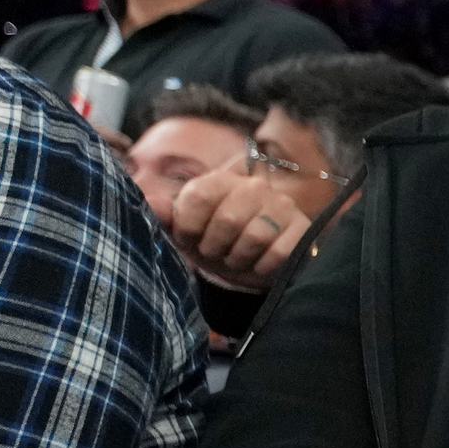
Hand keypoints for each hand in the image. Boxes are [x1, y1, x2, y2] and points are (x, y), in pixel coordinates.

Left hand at [168, 165, 311, 293]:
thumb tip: (146, 202)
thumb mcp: (186, 232)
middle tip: (217, 253)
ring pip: (255, 237)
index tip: (192, 241)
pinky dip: (263, 267)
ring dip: (239, 259)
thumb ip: (165, 216)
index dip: (190, 228)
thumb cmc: (214, 243)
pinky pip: (279, 252)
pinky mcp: (302, 228)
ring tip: (238, 258)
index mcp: (219, 181)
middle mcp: (253, 186)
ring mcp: (281, 205)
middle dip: (216, 248)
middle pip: (227, 220)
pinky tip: (259, 264)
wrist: (254, 263)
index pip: (198, 197)